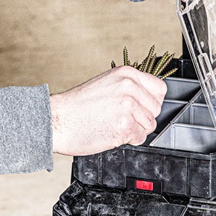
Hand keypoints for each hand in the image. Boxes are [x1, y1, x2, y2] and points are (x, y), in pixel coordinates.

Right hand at [49, 66, 166, 155]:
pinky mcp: (125, 125)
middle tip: (123, 120)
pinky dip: (129, 140)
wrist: (56, 120)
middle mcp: (129, 87)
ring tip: (114, 126)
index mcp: (126, 74)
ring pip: (149, 125)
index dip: (152, 102)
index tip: (143, 108)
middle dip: (143, 118)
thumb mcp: (106, 84)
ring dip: (135, 130)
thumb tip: (146, 99)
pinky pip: (140, 137)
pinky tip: (113, 133)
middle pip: (155, 109)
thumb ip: (128, 88)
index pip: (159, 89)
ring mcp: (128, 106)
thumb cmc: (76, 106)